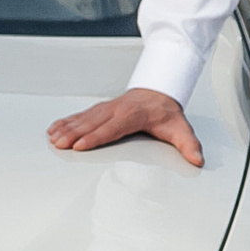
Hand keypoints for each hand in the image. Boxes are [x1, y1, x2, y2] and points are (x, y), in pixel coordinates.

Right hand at [46, 88, 204, 167]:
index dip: (96, 136)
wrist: (159, 90)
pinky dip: (66, 121)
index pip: (112, 128)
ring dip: (67, 128)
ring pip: (83, 118)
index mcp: (133, 115)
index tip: (81, 145)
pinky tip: (54, 128)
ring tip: (52, 138)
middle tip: (59, 144)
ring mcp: (106, 108)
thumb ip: (189, 145)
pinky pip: (80, 115)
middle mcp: (116, 110)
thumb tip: (197, 160)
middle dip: (74, 134)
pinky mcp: (100, 109)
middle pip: (92, 123)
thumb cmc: (166, 113)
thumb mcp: (181, 129)